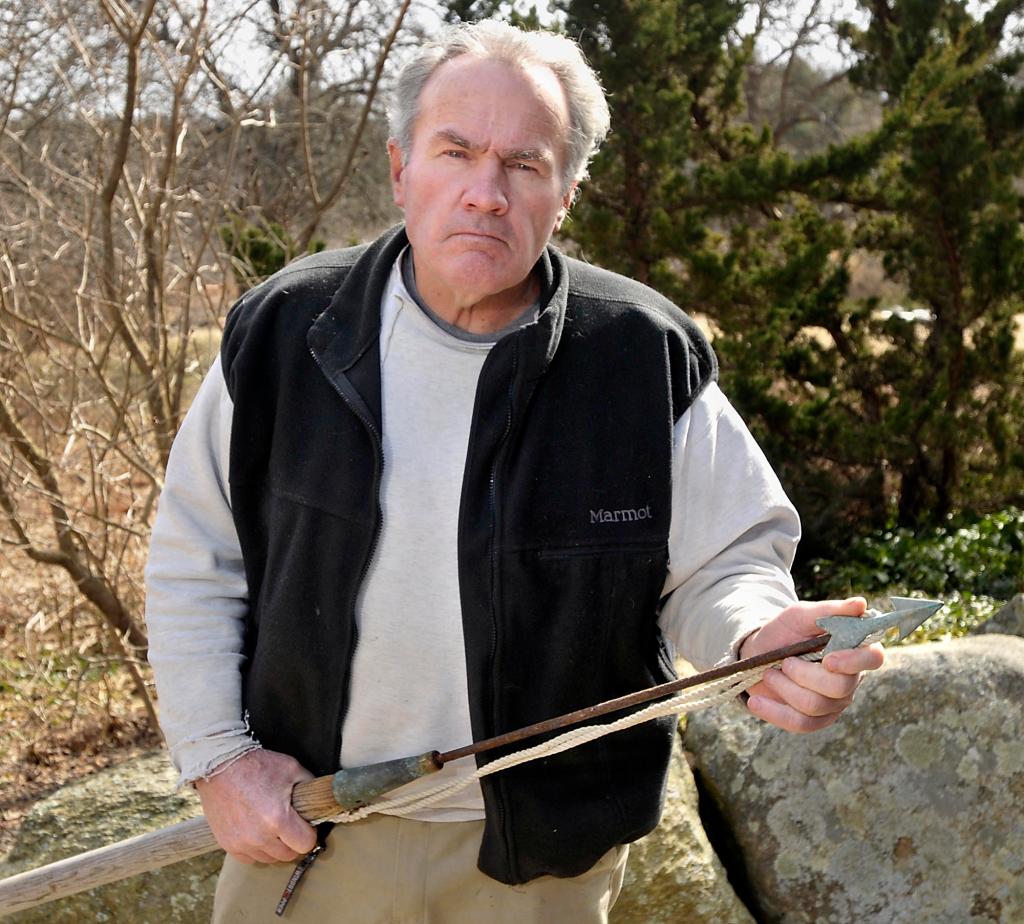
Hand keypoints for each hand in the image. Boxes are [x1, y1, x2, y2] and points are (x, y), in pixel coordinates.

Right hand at [195, 748, 316, 863]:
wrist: (221, 765)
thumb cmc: (258, 765)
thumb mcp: (292, 769)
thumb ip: (309, 786)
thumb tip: (321, 800)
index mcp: (278, 819)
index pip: (305, 844)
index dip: (309, 833)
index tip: (306, 824)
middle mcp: (259, 836)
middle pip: (288, 855)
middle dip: (294, 841)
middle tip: (291, 825)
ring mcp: (241, 843)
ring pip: (269, 859)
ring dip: (275, 847)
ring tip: (273, 827)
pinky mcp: (228, 844)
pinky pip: (250, 859)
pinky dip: (257, 850)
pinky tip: (258, 833)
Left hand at [739, 597, 883, 732]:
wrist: (758, 652)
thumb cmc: (785, 631)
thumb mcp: (800, 615)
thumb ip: (829, 611)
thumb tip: (860, 603)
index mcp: (853, 650)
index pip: (873, 658)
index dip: (854, 661)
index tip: (828, 659)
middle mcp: (849, 680)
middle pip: (840, 688)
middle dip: (804, 675)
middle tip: (784, 661)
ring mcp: (833, 703)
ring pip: (815, 706)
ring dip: (785, 688)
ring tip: (769, 673)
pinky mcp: (813, 720)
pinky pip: (799, 724)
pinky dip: (774, 712)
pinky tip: (756, 701)